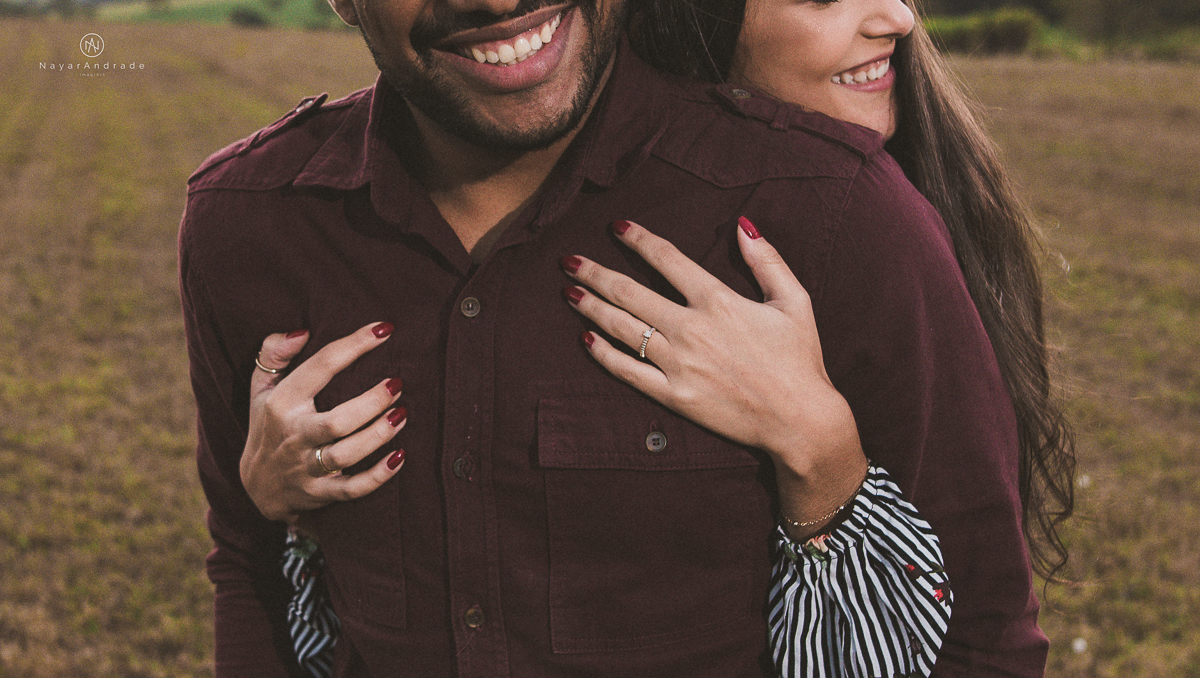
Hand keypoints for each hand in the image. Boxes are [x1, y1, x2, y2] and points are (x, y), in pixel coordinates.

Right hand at [240, 322, 406, 524]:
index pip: (320, 368)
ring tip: (402, 414)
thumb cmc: (268, 425)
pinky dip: (377, 477)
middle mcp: (294, 435)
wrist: (256, 486)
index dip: (354, 345)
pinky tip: (399, 458)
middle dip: (371, 402)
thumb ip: (273, 354)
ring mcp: (306, 468)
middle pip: (336, 421)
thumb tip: (301, 332)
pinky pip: (351, 490)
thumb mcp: (260, 388)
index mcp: (282, 403)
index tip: (384, 330)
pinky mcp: (319, 494)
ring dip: (378, 435)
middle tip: (397, 384)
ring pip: (346, 455)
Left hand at [562, 218, 867, 530]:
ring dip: (590, 307)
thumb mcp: (794, 301)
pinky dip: (603, 353)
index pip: (667, 259)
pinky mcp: (673, 395)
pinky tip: (585, 338)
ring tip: (568, 291)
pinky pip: (627, 370)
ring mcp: (678, 363)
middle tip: (569, 260)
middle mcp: (691, 328)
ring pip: (621, 327)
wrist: (799, 419)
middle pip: (630, 292)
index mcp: (718, 300)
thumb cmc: (800, 359)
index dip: (638, 240)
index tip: (617, 227)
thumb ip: (767, 260)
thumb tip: (742, 224)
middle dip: (595, 272)